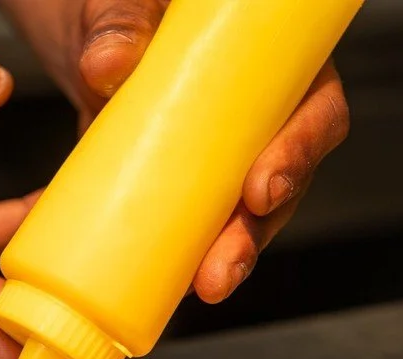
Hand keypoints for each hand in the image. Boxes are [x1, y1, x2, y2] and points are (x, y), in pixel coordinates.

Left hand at [2, 0, 348, 302]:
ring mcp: (223, 161)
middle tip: (225, 265)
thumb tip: (107, 64)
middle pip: (283, 180)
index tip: (260, 187)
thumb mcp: (126, 1)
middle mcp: (260, 119)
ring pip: (244, 217)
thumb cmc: (127, 6)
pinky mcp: (186, 190)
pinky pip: (197, 230)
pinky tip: (170, 285)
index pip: (313, 109)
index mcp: (273, 64)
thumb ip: (119, 20)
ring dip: (229, 257)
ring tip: (205, 285)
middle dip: (256, 230)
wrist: (89, 36)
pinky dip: (185, 261)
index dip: (299, 153)